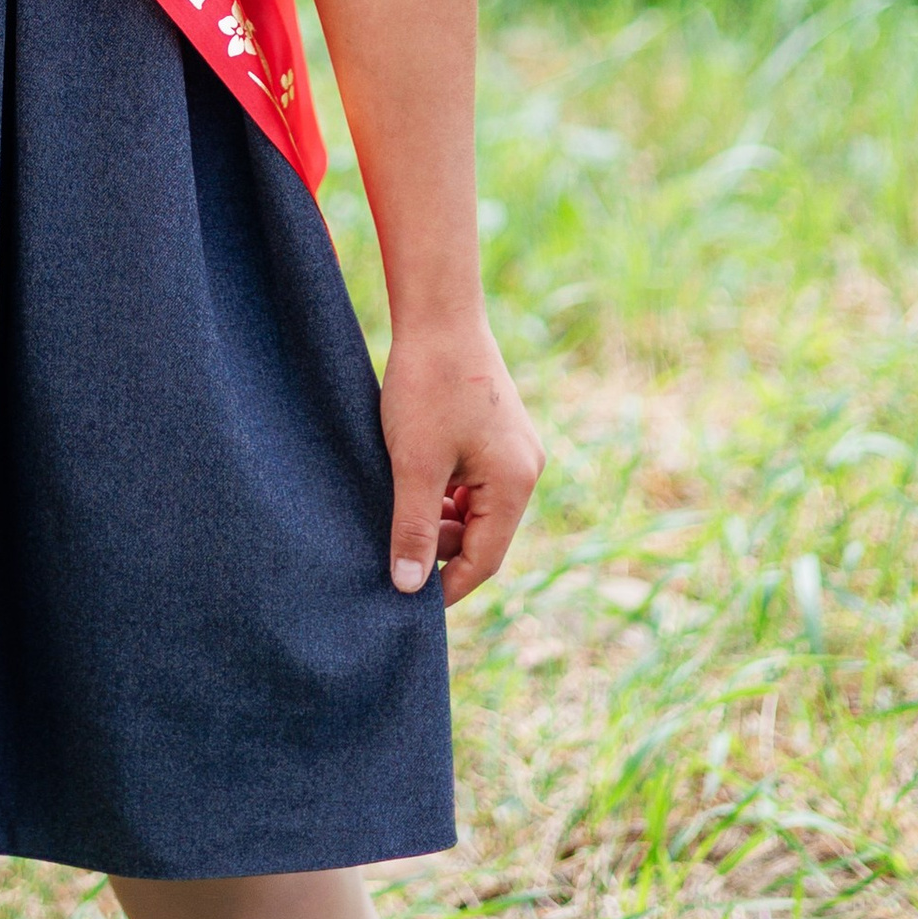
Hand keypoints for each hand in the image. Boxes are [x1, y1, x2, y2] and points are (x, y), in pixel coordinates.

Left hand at [381, 319, 543, 605]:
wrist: (438, 316)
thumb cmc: (427, 387)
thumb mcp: (414, 465)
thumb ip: (413, 529)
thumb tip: (409, 588)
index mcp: (515, 482)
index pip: (485, 559)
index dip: (448, 585)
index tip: (409, 602)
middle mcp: (525, 469)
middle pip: (482, 535)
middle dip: (439, 548)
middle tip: (392, 546)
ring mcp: (514, 449)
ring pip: (474, 508)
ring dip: (438, 518)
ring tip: (395, 507)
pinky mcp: (497, 433)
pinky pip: (473, 481)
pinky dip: (443, 491)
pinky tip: (409, 481)